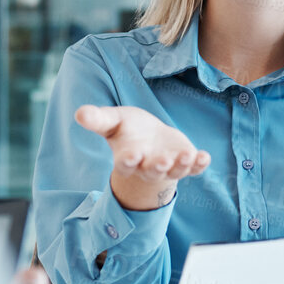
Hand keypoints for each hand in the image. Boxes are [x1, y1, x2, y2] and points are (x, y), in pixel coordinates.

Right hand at [75, 104, 210, 212]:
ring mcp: (169, 167)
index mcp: (128, 158)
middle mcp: (148, 166)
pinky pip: (194, 168)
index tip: (131, 155)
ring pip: (175, 171)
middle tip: (162, 161)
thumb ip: (97, 119)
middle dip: (158, 167)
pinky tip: (204, 156)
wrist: (151, 139)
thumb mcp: (112, 121)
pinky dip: (199, 164)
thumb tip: (79, 113)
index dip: (128, 161)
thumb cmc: (128, 131)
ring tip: (186, 154)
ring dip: (181, 165)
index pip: (126, 164)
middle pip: (152, 171)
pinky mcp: (186, 163)